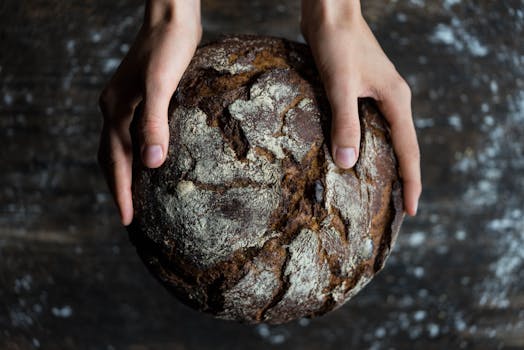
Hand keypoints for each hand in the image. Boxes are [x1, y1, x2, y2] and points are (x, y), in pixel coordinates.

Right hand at [98, 0, 201, 224]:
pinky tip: (150, 159)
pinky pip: (131, 134)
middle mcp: (114, 109)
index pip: (115, 161)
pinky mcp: (139, 98)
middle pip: (110, 158)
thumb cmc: (169, 48)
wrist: (171, 18)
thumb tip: (151, 164)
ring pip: (119, 147)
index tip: (127, 220)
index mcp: (116, 111)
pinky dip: (135, 154)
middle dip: (118, 188)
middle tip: (129, 216)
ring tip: (135, 196)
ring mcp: (125, 103)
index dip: (121, 192)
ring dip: (124, 173)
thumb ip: (154, 122)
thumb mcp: (162, 85)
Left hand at [301, 0, 420, 214]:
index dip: (411, 182)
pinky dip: (367, 144)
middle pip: (403, 146)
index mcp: (395, 100)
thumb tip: (347, 163)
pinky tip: (355, 154)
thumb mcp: (340, 85)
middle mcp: (391, 99)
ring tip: (379, 189)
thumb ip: (345, 123)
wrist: (329, 12)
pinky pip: (369, 125)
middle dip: (402, 177)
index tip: (412, 211)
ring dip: (385, 162)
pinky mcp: (361, 90)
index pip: (409, 150)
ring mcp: (377, 95)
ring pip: (386, 136)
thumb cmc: (337, 42)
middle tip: (397, 208)